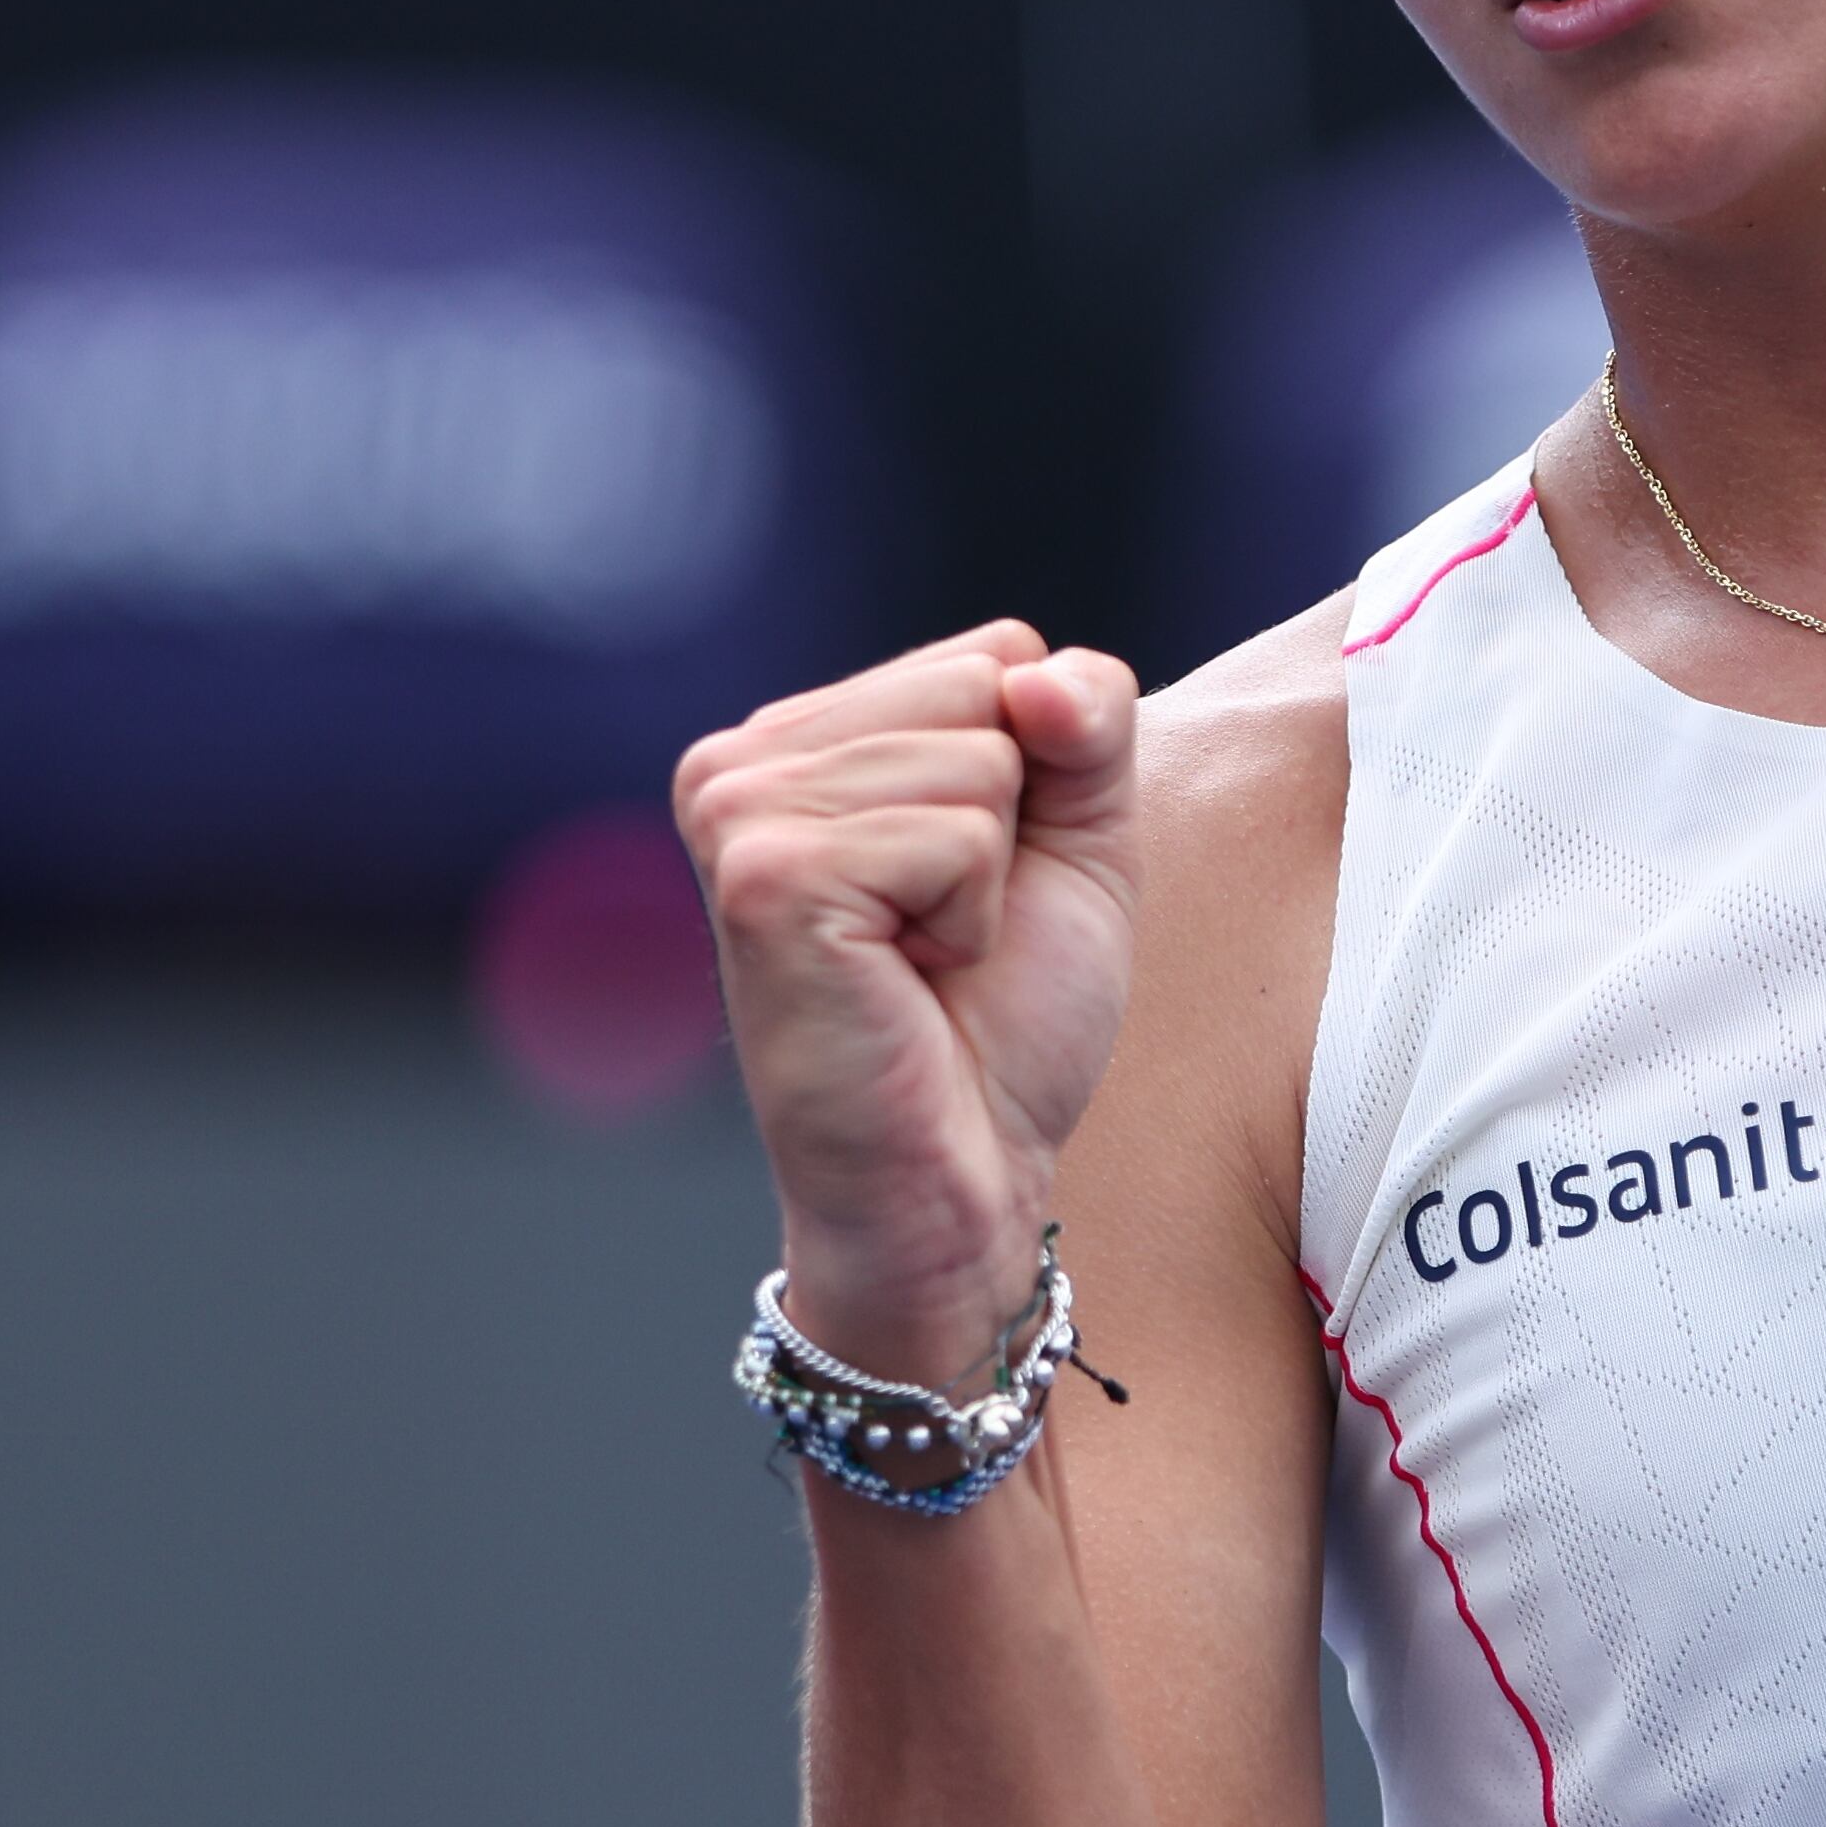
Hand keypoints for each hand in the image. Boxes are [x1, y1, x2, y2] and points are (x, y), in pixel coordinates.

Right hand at [675, 624, 1143, 1381]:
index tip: (975, 881)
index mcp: (804, 736)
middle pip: (990, 688)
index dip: (1038, 777)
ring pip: (980, 757)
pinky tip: (906, 976)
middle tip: (947, 931)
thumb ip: (1085, 721)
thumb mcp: (1079, 838)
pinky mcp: (764, 878)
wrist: (962, 1175)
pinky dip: (969, 917)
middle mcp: (745, 759)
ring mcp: (740, 812)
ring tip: (921, 958)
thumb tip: (1034, 675)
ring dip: (989, 880)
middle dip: (1014, 823)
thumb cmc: (1007, 1016)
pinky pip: (955, 834)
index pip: (997, 651)